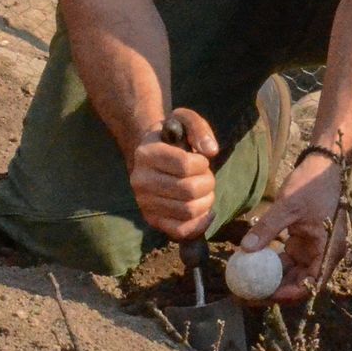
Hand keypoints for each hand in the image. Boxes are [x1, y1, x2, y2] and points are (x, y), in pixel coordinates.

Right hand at [128, 106, 217, 240]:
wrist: (150, 155)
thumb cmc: (172, 137)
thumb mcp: (184, 119)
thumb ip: (198, 128)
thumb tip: (211, 151)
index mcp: (147, 154)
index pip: (184, 165)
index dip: (202, 163)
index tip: (201, 159)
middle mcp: (140, 180)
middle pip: (188, 190)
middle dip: (208, 183)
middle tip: (206, 176)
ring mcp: (144, 202)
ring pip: (187, 211)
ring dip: (206, 202)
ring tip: (204, 191)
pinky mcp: (152, 219)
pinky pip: (180, 231)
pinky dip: (199, 224)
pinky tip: (205, 211)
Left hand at [239, 151, 345, 303]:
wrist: (323, 165)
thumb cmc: (311, 185)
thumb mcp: (288, 206)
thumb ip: (268, 228)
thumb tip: (245, 249)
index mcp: (328, 250)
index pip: (309, 284)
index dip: (287, 294)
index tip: (261, 296)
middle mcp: (323, 254)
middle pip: (299, 283)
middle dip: (274, 291)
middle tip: (247, 295)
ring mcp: (314, 249)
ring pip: (292, 273)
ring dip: (271, 279)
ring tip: (245, 284)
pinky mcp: (304, 242)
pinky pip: (288, 260)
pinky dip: (271, 264)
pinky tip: (252, 265)